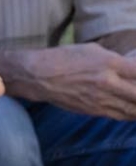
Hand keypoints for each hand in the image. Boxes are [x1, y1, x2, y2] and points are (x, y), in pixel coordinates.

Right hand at [12, 44, 135, 119]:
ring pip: (134, 110)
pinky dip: (131, 114)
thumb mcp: (92, 50)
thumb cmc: (64, 58)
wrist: (39, 76)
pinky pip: (122, 116)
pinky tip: (131, 109)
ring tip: (134, 99)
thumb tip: (133, 68)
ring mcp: (103, 99)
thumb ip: (116, 59)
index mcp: (108, 62)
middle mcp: (108, 82)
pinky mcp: (96, 111)